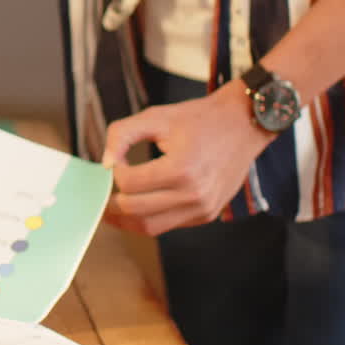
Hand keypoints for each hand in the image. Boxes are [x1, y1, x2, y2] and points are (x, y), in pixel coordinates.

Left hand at [102, 80, 275, 235]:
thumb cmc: (197, 119)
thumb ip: (121, 134)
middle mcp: (194, 195)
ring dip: (126, 219)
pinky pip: (169, 225)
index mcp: (181, 169)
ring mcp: (203, 208)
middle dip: (112, 202)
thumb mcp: (155, 116)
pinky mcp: (207, 215)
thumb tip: (105, 164)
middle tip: (102, 192)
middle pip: (135, 210)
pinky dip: (149, 218)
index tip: (114, 163)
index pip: (129, 183)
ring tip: (113, 206)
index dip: (113, 174)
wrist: (242, 125)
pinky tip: (140, 204)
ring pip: (150, 227)